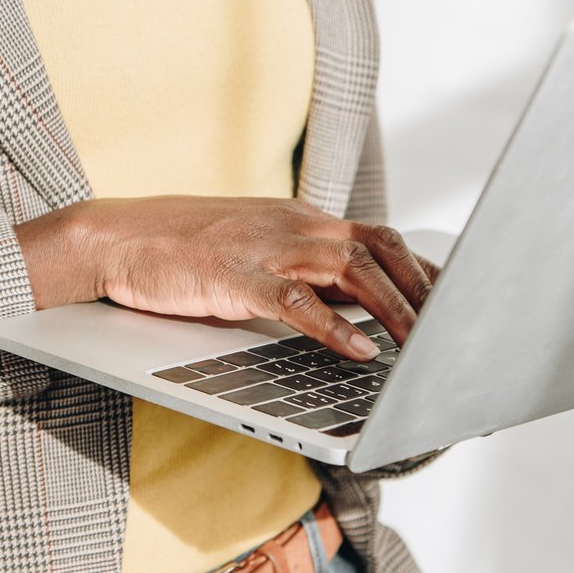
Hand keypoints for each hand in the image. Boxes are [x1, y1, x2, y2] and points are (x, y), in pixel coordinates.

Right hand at [16, 195, 434, 360]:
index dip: (425, 273)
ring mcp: (264, 246)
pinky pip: (295, 299)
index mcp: (300, 221)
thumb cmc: (182, 254)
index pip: (381, 239)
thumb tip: (361, 311)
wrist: (114, 237)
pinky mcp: (233, 274)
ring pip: (350, 270)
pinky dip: (333, 326)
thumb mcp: (257, 259)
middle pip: (380, 248)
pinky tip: (361, 351)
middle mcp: (292, 225)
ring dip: (394, 310)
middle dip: (425, 291)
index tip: (459, 307)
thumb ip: (306, 278)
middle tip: (458, 333)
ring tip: (423, 349)